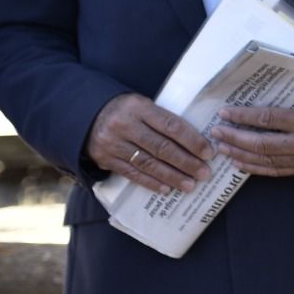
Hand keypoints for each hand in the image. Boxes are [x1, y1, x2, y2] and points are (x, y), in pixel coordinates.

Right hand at [88, 93, 214, 193]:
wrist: (86, 115)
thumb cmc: (126, 111)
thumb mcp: (142, 105)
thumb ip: (163, 119)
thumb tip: (196, 141)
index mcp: (139, 107)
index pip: (171, 126)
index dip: (192, 140)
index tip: (208, 153)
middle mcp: (125, 125)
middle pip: (161, 147)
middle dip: (186, 162)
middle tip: (204, 173)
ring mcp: (114, 143)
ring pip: (148, 163)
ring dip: (172, 176)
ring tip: (190, 185)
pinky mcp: (106, 159)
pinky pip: (132, 174)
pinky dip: (151, 182)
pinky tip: (167, 188)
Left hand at [209, 101, 293, 176]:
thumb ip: (284, 106)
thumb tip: (250, 105)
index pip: (267, 119)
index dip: (243, 117)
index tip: (224, 113)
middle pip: (262, 143)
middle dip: (235, 138)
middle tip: (217, 132)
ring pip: (264, 159)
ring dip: (239, 153)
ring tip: (222, 147)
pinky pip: (273, 171)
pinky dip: (253, 167)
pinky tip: (237, 162)